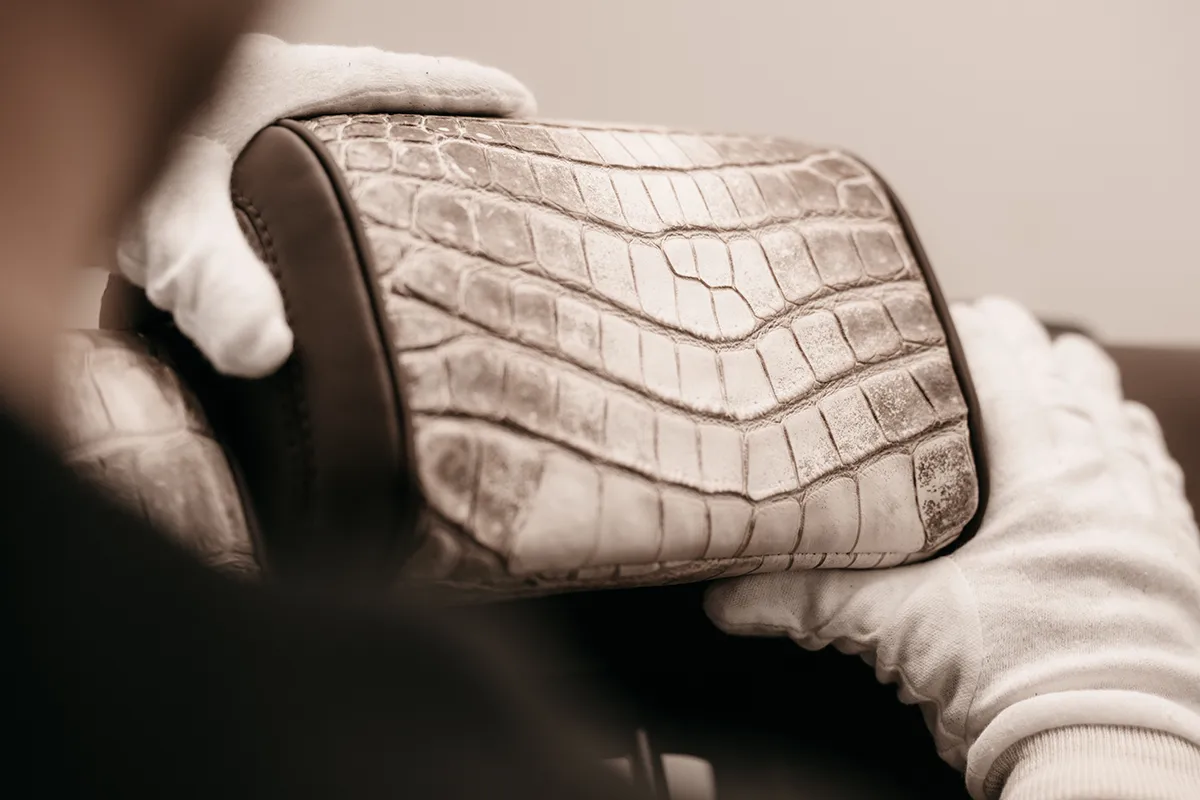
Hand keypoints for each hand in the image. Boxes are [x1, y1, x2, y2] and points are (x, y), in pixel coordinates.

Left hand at [115, 33, 535, 377]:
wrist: (34, 158)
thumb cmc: (90, 171)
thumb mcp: (163, 221)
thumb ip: (215, 282)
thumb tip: (268, 353)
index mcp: (277, 88)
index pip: (393, 79)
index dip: (461, 92)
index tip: (522, 105)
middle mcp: (263, 104)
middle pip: (373, 108)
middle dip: (434, 132)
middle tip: (491, 169)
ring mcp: (241, 136)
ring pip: (335, 144)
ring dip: (383, 169)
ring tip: (433, 216)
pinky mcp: (218, 176)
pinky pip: (297, 178)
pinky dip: (332, 199)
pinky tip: (334, 250)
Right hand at [705, 297, 1199, 797]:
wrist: (1115, 757)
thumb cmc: (1023, 684)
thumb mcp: (902, 630)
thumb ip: (808, 597)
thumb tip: (725, 596)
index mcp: (1048, 471)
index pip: (1006, 361)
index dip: (964, 329)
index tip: (929, 321)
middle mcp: (1110, 475)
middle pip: (1070, 366)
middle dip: (1019, 349)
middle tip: (970, 349)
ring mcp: (1151, 511)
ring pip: (1118, 411)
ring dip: (1074, 390)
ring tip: (1032, 385)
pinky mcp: (1174, 554)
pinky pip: (1154, 468)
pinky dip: (1122, 445)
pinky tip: (1102, 453)